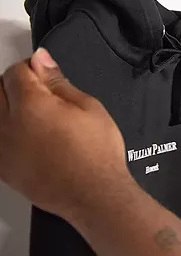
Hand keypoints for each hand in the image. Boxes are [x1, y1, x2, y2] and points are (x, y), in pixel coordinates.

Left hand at [0, 49, 136, 222]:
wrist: (94, 194)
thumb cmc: (97, 154)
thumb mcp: (89, 107)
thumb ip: (58, 82)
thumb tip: (41, 61)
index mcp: (31, 104)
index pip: (15, 72)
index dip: (32, 69)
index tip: (44, 74)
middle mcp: (7, 124)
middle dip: (13, 86)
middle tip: (38, 94)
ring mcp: (1, 147)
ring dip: (6, 108)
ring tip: (30, 116)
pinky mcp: (1, 166)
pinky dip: (5, 132)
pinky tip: (24, 137)